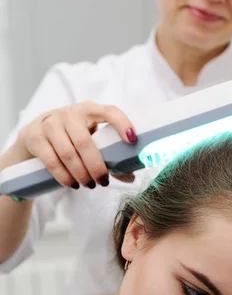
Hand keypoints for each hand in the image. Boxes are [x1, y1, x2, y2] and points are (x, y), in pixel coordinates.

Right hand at [14, 101, 136, 188]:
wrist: (35, 133)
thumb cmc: (71, 136)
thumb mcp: (89, 137)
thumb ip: (108, 154)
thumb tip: (129, 176)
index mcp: (89, 110)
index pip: (109, 112)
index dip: (122, 124)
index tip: (132, 141)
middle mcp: (69, 113)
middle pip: (85, 142)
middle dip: (96, 167)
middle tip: (103, 182)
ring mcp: (50, 124)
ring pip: (68, 154)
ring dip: (81, 174)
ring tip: (89, 185)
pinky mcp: (35, 137)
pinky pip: (52, 161)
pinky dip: (64, 177)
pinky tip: (72, 184)